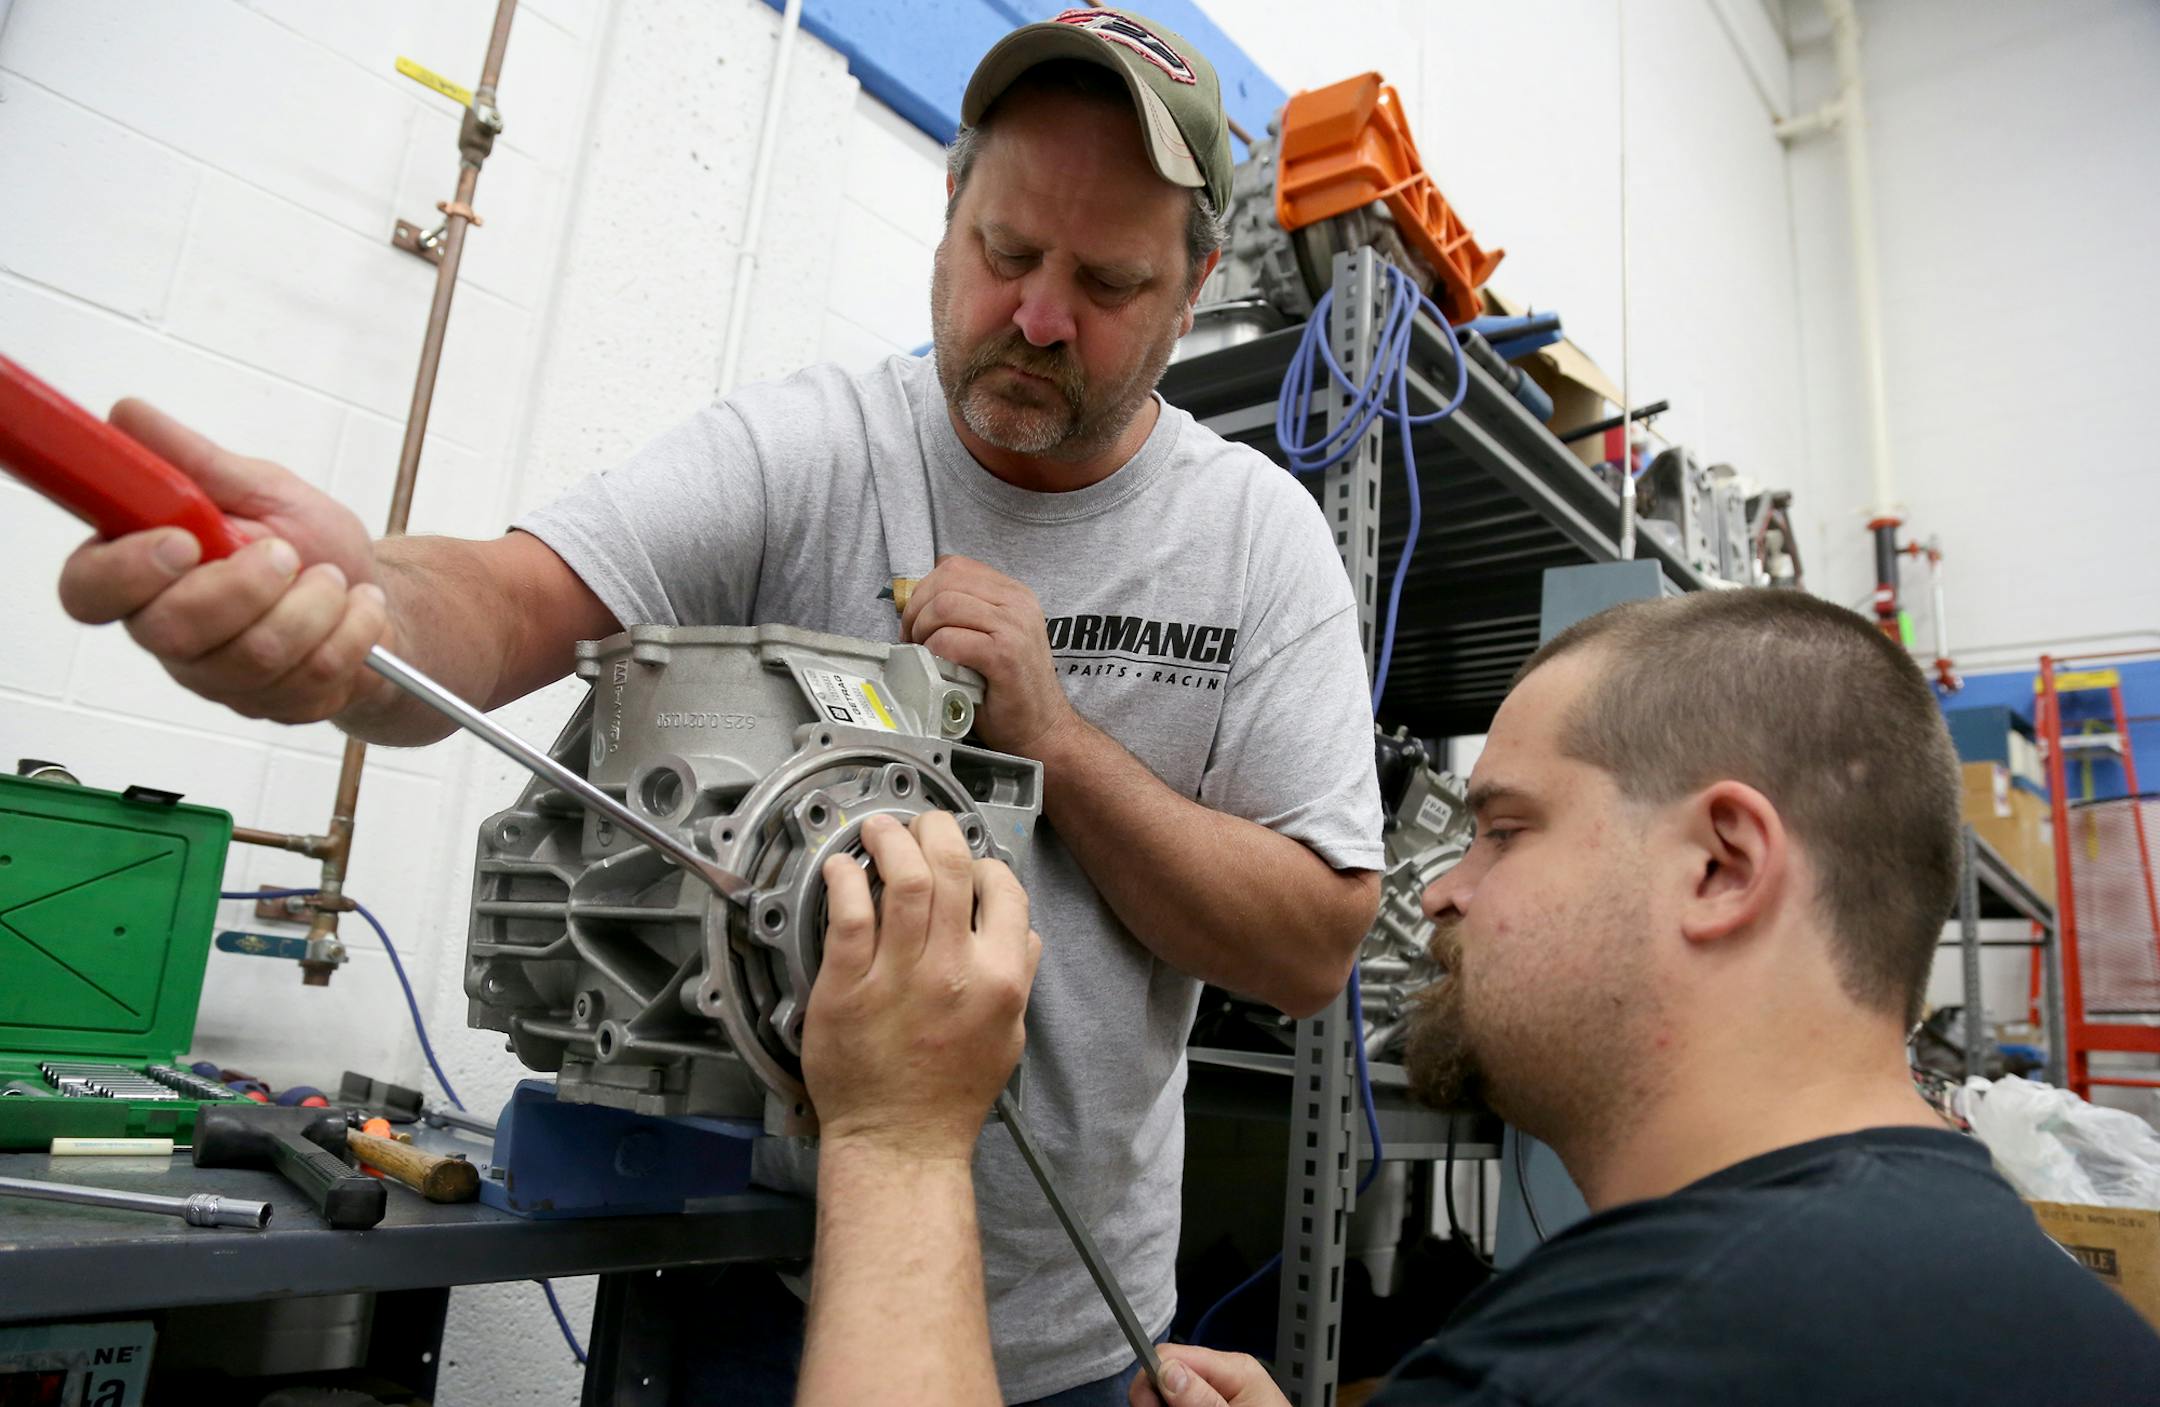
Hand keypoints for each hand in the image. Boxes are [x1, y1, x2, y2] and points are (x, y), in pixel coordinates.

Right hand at [55, 400, 389, 723]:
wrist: (369, 594)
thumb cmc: (308, 542)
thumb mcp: (260, 487)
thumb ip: (195, 461)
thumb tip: (129, 417)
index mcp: (143, 572)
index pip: (90, 589)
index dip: (127, 571)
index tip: (186, 540)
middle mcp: (169, 632)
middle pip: (173, 632)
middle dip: (246, 586)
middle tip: (288, 553)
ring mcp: (220, 677)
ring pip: (253, 658)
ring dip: (313, 604)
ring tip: (332, 576)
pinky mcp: (273, 706)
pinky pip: (311, 679)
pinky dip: (352, 630)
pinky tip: (357, 607)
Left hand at [802, 812, 1042, 1158]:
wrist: (900, 1142)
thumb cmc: (950, 1096)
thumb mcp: (1008, 1037)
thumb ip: (1020, 979)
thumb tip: (1026, 935)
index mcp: (1000, 979)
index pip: (1005, 889)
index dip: (985, 863)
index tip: (967, 862)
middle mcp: (955, 970)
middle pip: (952, 867)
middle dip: (936, 830)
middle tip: (919, 824)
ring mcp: (900, 976)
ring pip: (904, 879)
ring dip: (890, 839)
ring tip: (877, 828)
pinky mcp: (847, 986)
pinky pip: (849, 915)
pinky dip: (845, 879)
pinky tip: (840, 869)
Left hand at [900, 554, 1077, 756]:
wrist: (1043, 730)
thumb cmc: (1010, 690)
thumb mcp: (995, 637)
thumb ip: (968, 614)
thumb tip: (918, 603)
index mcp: (1014, 594)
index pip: (955, 566)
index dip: (925, 589)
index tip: (917, 619)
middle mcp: (1018, 603)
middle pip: (945, 580)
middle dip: (916, 609)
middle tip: (912, 638)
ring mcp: (1014, 627)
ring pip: (944, 606)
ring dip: (921, 630)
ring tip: (924, 653)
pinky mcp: (1005, 655)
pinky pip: (950, 639)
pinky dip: (933, 651)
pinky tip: (938, 667)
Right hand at [1130, 1346, 1288, 1406]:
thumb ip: (1203, 1399)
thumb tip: (1166, 1370)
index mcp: (1233, 1369)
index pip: (1170, 1354)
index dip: (1151, 1381)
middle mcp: (1222, 1378)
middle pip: (1164, 1377)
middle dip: (1157, 1403)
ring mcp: (1215, 1396)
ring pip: (1167, 1398)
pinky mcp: (1211, 1406)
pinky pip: (1181, 1406)